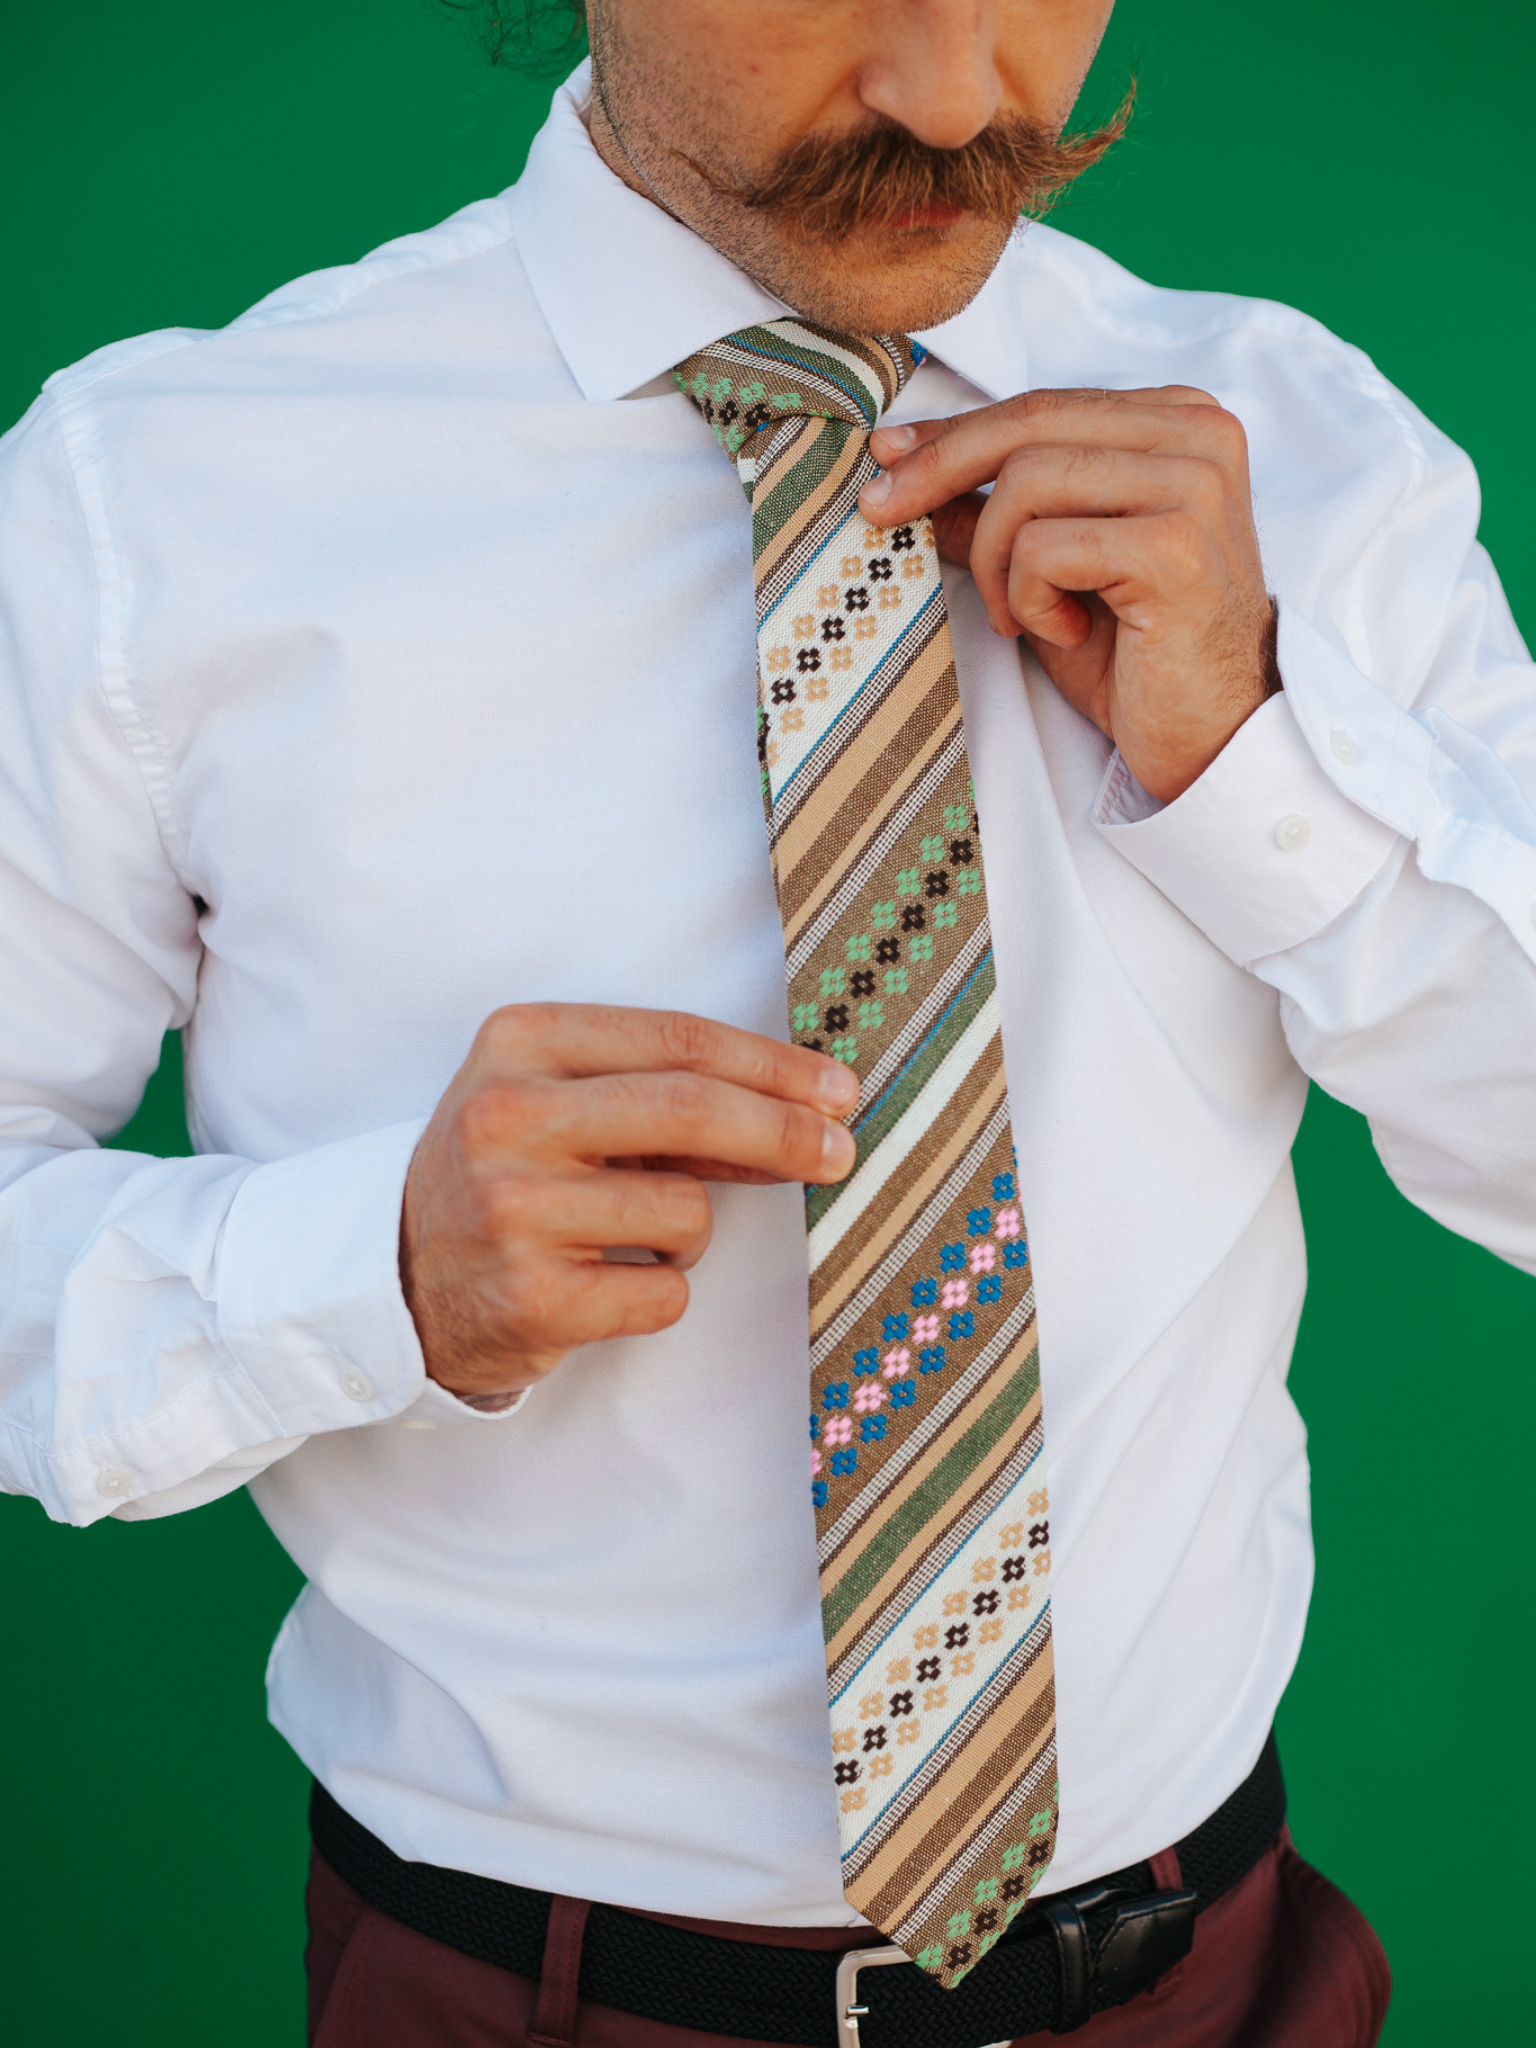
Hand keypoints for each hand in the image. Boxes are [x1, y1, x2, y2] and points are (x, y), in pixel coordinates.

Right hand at [400, 1004, 857, 1399]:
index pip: (677, 1041)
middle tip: (842, 1153)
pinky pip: (666, 1294)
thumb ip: (665, 1095)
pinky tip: (602, 1282)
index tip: (838, 1090)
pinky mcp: (532, 1297)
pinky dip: (660, 1293)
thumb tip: (811, 1110)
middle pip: (691, 1110)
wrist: (397, 1275)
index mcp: (519, 1042)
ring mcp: (514, 1210)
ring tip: (628, 1237)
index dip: (773, 1067)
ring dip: (689, 1232)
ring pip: (686, 1212)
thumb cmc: (511, 1171)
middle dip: (786, 1132)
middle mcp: (506, 1118)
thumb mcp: (563, 1100)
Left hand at [863, 387, 1279, 803]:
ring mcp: (1195, 485)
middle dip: (939, 469)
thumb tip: (903, 471)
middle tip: (880, 513)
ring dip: (996, 561)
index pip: (1043, 405)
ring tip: (1021, 615)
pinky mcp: (1176, 545)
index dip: (954, 432)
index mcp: (1177, 422)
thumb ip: (993, 512)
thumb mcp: (1047, 571)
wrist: (1211, 737)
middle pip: (1030, 422)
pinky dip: (1029, 598)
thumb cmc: (1136, 656)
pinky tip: (1065, 630)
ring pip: (1027, 481)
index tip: (886, 455)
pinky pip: (1044, 547)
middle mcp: (1199, 435)